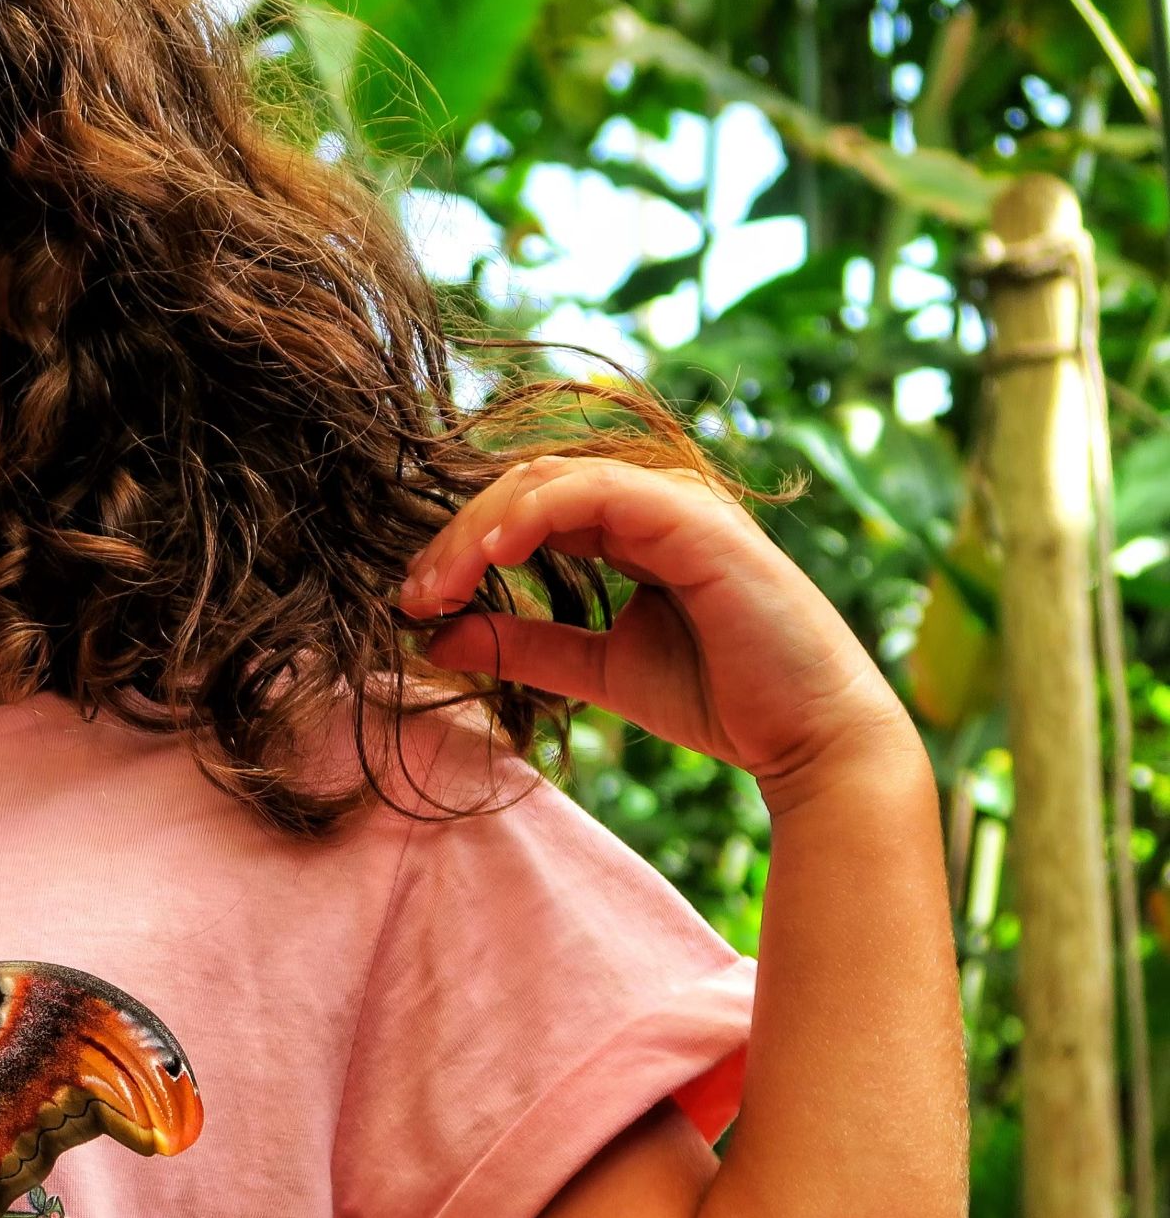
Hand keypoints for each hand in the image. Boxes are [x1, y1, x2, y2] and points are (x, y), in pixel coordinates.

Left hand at [397, 455, 918, 802]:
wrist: (805, 738)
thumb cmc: (718, 699)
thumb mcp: (595, 669)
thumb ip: (523, 645)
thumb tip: (433, 639)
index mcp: (633, 529)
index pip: (525, 508)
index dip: (460, 546)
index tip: (414, 602)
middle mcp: (654, 503)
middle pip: (525, 485)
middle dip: (455, 535)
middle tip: (411, 595)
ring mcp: (678, 503)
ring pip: (549, 479)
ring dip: (478, 527)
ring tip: (436, 585)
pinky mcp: (695, 520)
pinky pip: (596, 493)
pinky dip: (534, 515)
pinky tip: (491, 555)